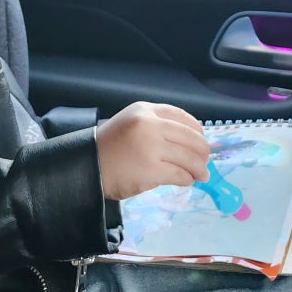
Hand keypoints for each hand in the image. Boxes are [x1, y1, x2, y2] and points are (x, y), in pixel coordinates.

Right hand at [95, 101, 209, 199]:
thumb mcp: (131, 123)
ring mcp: (151, 147)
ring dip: (199, 169)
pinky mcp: (151, 170)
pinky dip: (187, 179)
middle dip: (203, 152)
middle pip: (191, 138)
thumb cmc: (110, 147)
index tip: (202, 141)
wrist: (87, 166)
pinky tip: (187, 181)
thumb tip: (191, 141)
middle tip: (205, 163)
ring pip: (189, 158)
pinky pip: (180, 174)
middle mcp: (150, 124)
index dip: (198, 131)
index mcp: (145, 110)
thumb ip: (157, 126)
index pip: (183, 117)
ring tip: (201, 175)